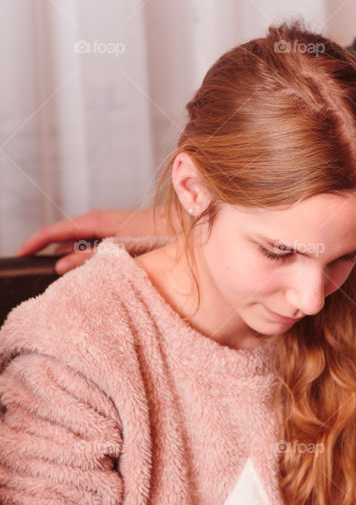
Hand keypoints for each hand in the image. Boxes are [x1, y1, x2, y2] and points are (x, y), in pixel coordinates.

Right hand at [17, 208, 161, 273]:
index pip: (53, 231)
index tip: (19, 256)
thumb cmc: (158, 234)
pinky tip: (91, 277)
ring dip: (72, 263)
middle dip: (51, 258)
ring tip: (68, 283)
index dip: (34, 243)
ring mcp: (107, 231)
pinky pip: (94, 251)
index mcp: (94, 221)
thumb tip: (60, 266)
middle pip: (64, 241)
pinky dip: (88, 263)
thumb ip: (90, 258)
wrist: (186, 225)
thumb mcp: (121, 250)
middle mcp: (98, 223)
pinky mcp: (117, 239)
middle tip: (41, 278)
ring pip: (79, 248)